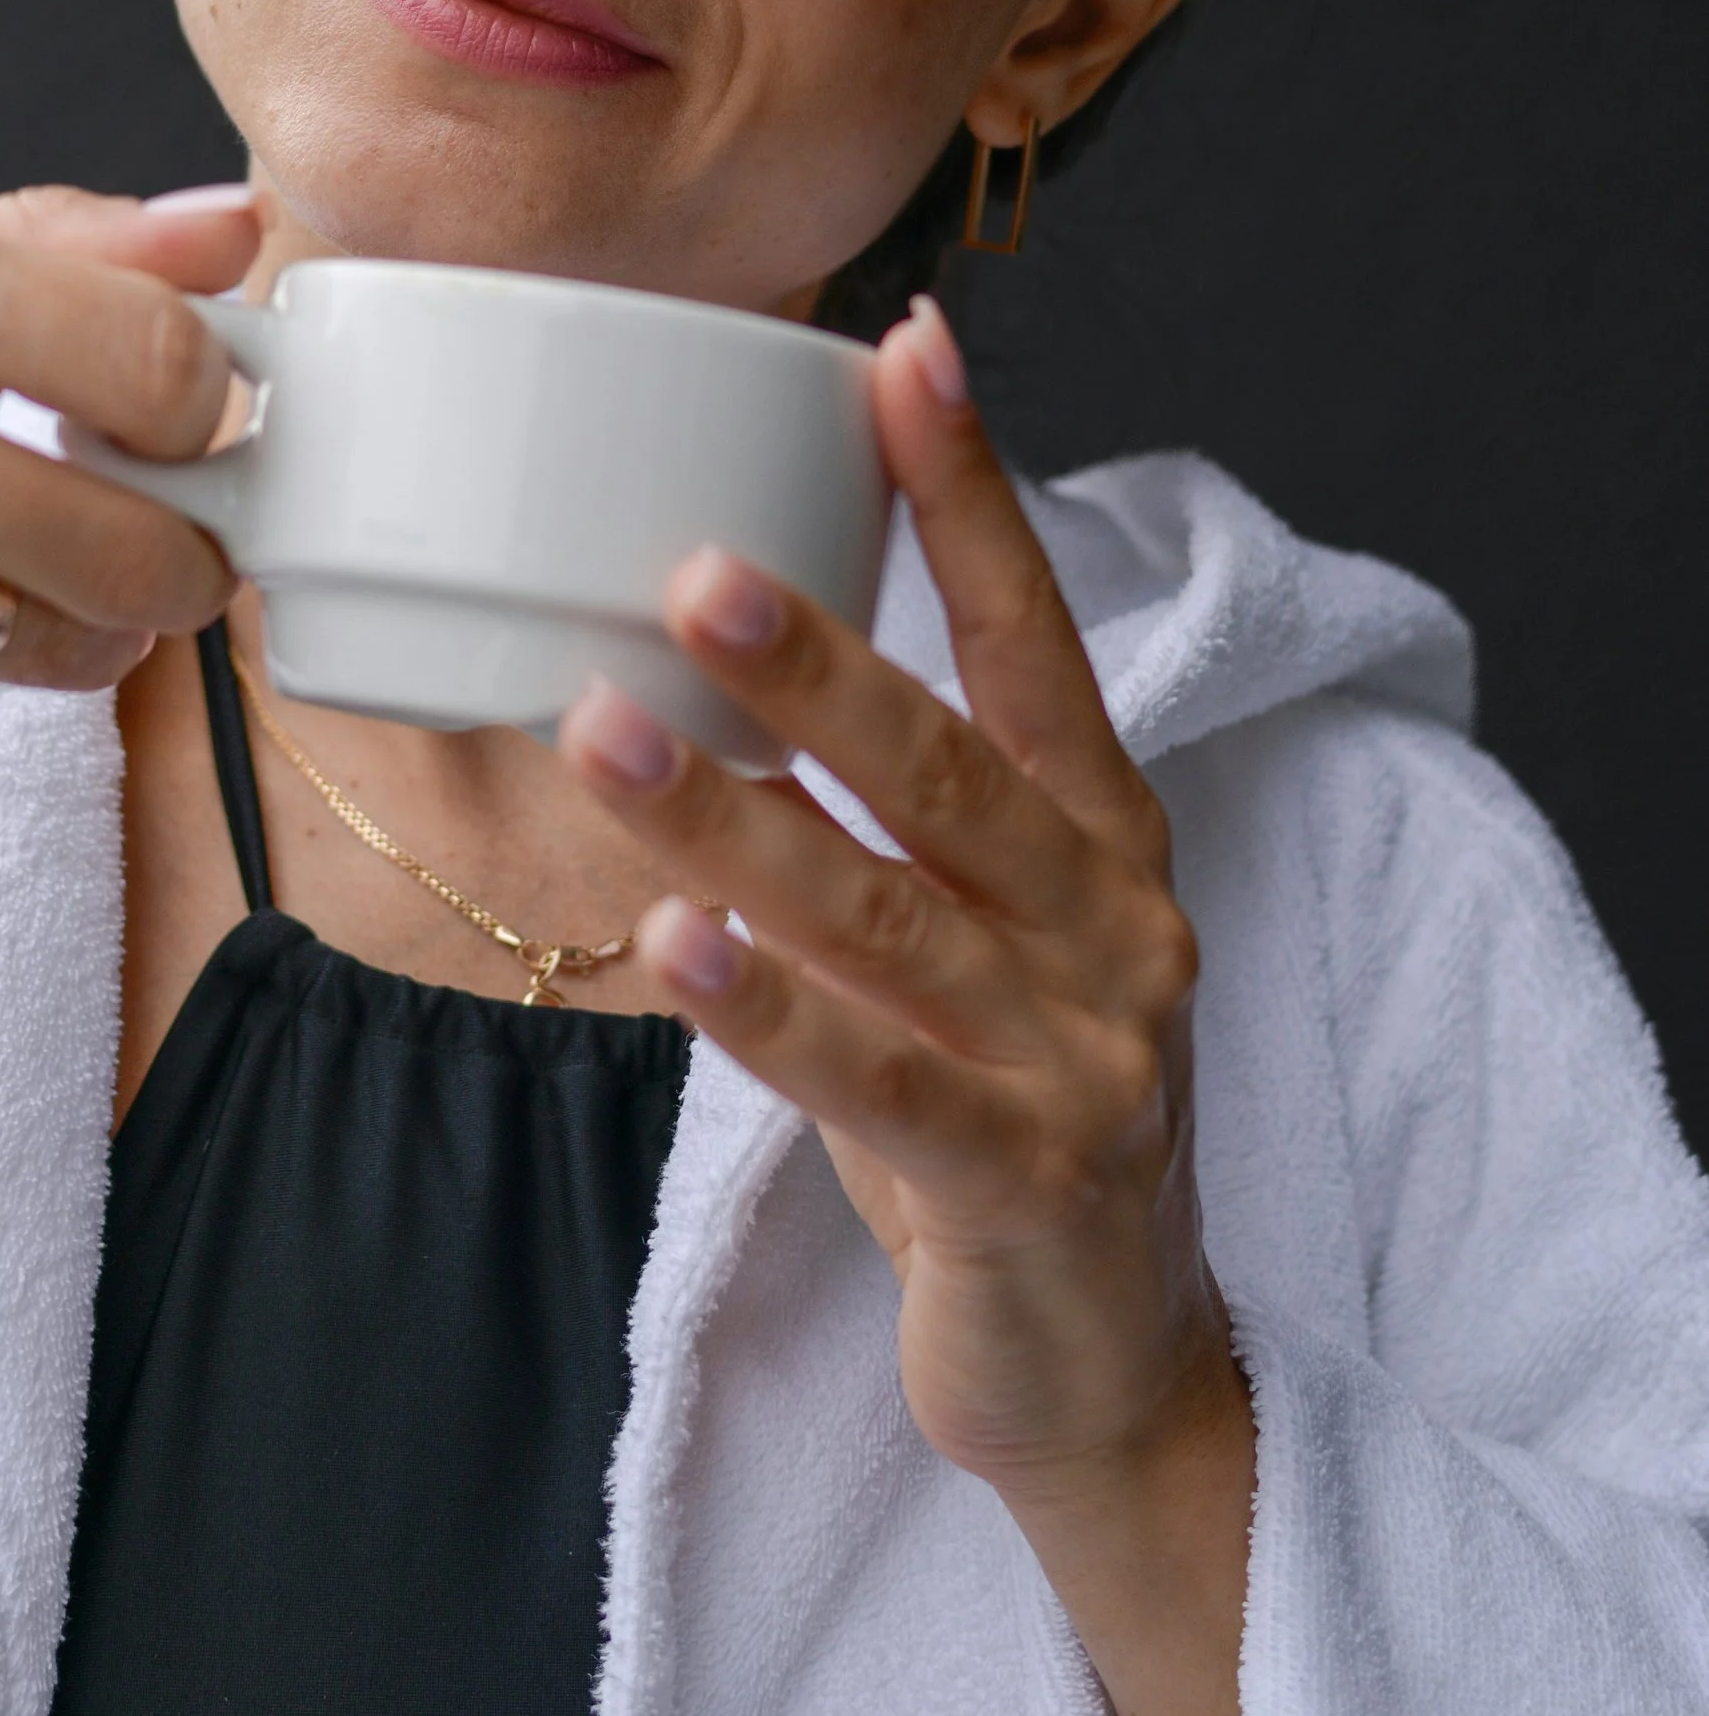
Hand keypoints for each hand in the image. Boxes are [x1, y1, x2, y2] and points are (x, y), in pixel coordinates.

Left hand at [557, 292, 1258, 1715]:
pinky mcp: (1025, 1182)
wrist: (1101, 1360)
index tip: (900, 356)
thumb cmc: (1001, 1101)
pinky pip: (879, 1079)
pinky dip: (772, 1011)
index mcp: (1101, 836)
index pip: (1035, 638)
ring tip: (604, 732)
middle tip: (692, 568)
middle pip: (951, 767)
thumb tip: (712, 647)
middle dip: (823, 661)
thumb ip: (881, 817)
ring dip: (738, 820)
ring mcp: (1084, 1056)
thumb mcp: (962, 935)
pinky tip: (673, 944)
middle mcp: (1111, 925)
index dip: (968, 497)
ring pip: (889, 914)